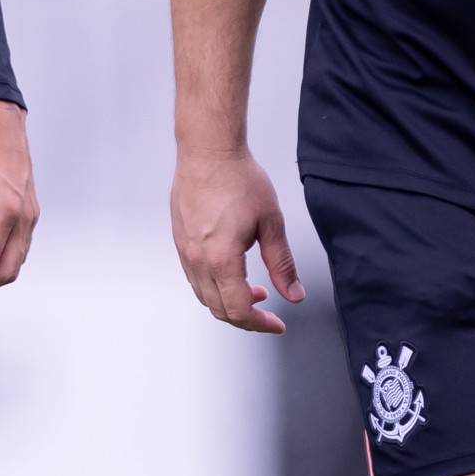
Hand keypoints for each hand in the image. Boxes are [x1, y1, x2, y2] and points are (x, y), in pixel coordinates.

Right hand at [171, 145, 302, 332]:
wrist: (208, 152)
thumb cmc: (238, 179)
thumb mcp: (271, 223)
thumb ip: (282, 264)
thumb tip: (294, 294)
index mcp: (221, 259)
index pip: (239, 310)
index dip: (260, 323)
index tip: (276, 323)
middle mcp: (198, 260)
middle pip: (219, 309)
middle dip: (246, 318)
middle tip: (268, 313)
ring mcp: (186, 251)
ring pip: (204, 296)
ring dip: (228, 303)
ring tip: (253, 292)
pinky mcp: (181, 241)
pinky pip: (194, 278)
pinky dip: (214, 287)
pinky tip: (231, 273)